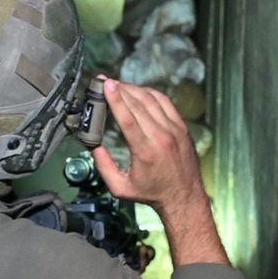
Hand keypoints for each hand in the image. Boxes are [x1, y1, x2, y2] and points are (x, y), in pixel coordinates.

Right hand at [92, 78, 201, 210]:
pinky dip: (151, 94)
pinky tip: (140, 92)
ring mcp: (175, 130)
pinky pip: (165, 102)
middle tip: (107, 82)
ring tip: (120, 85)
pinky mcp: (182, 127)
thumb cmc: (152, 193)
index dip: (116, 99)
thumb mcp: (120, 188)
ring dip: (134, 89)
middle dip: (121, 90)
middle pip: (138, 105)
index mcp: (146, 152)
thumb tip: (93, 146)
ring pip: (152, 100)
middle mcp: (162, 137)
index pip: (128, 118)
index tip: (107, 85)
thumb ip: (104, 167)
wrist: (184, 196)